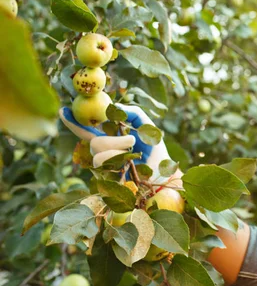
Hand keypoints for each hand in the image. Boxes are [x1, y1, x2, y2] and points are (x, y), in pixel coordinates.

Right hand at [59, 103, 179, 184]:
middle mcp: (103, 154)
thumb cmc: (156, 152)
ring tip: (133, 151)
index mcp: (111, 140)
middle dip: (113, 138)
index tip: (64, 110)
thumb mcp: (147, 127)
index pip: (88, 131)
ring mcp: (102, 168)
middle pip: (93, 141)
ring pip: (95, 149)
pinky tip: (128, 163)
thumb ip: (134, 113)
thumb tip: (115, 107)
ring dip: (117, 147)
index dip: (75, 122)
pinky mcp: (102, 179)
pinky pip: (101, 161)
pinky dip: (117, 157)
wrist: (163, 175)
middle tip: (131, 140)